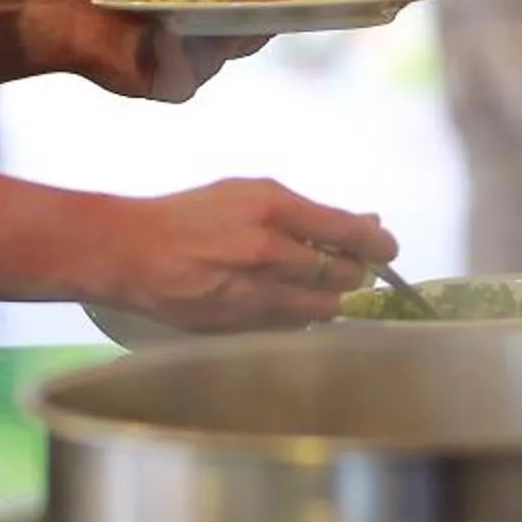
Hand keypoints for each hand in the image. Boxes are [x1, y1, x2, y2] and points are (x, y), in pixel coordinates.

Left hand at [33, 0, 271, 102]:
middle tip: (273, 1)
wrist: (70, 6)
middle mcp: (212, 42)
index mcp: (217, 9)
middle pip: (252, 34)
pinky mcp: (171, 86)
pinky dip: (179, 50)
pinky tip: (165, 33)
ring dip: (215, 30)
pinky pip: (191, 72)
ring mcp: (194, 66)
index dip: (286, 2)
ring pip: (224, 53)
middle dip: (262, 17)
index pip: (262, 9)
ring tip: (202, 7)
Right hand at [90, 178, 399, 329]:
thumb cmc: (191, 215)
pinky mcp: (241, 326)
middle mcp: (269, 252)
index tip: (388, 248)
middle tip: (354, 268)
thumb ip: (306, 213)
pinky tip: (289, 302)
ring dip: (330, 299)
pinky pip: (292, 328)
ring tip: (322, 287)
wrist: (132, 253)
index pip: (348, 231)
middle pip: (342, 276)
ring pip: (322, 309)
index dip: (377, 243)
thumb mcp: (249, 194)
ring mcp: (255, 294)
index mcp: (272, 208)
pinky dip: (300, 317)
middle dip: (355, 273)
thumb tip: (362, 222)